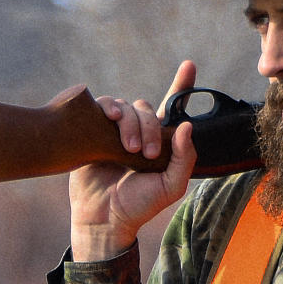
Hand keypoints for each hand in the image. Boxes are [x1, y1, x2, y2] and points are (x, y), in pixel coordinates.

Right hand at [64, 59, 198, 262]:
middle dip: (149, 126)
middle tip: (146, 153)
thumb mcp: (171, 186)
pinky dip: (108, 108)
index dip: (181, 85)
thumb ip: (184, 158)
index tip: (189, 65)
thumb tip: (186, 126)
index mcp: (159, 141)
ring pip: (125, 107)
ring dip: (130, 123)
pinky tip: (110, 120)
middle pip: (146, 108)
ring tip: (128, 150)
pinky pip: (101, 107)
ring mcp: (114, 130)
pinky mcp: (93, 131)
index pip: (172, 107)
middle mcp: (137, 131)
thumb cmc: (139, 205)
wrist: (104, 218)